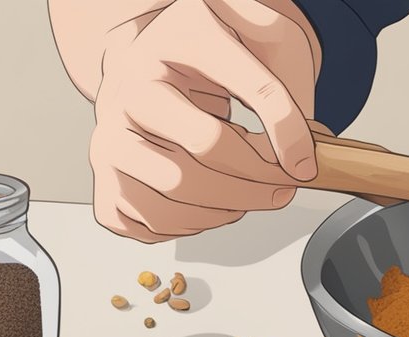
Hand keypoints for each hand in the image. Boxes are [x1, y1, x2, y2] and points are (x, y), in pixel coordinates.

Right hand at [89, 0, 319, 241]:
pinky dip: (183, 226)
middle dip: (258, 180)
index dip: (289, 134)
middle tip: (284, 185)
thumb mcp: (263, 42)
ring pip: (172, 195)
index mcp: (181, 36)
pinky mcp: (103, 173)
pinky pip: (141, 221)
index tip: (305, 164)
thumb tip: (304, 159)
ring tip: (248, 196)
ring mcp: (109, 132)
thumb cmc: (214, 54)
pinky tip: (207, 206)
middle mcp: (132, 84)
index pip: (251, 88)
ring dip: (225, 210)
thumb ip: (287, 91)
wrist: (161, 61)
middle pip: (206, 148)